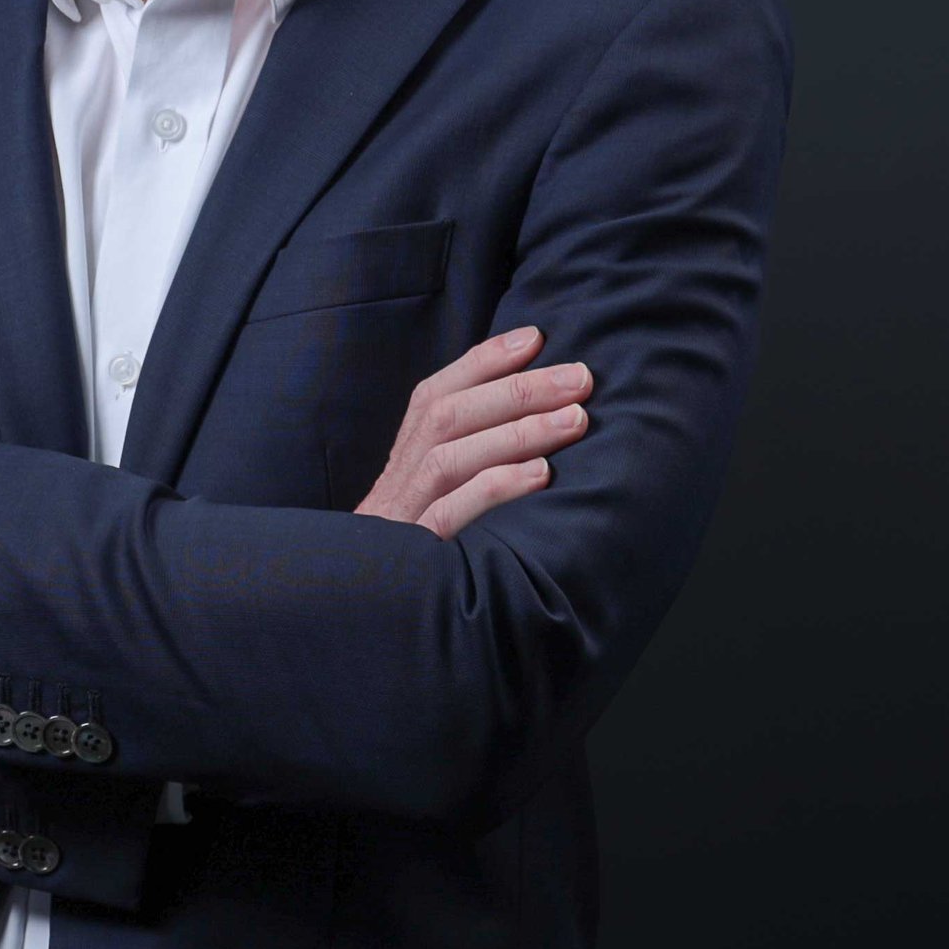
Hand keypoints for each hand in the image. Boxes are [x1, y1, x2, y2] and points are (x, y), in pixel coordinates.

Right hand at [352, 325, 592, 539]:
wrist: (368, 611)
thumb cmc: (424, 550)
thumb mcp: (436, 498)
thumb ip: (469, 454)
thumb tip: (537, 410)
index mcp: (403, 459)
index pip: (435, 394)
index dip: (484, 361)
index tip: (535, 337)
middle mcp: (397, 480)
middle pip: (447, 417)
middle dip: (518, 389)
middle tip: (580, 378)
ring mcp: (402, 517)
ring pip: (449, 458)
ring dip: (517, 432)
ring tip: (575, 419)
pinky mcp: (415, 557)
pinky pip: (450, 515)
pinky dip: (495, 488)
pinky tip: (541, 475)